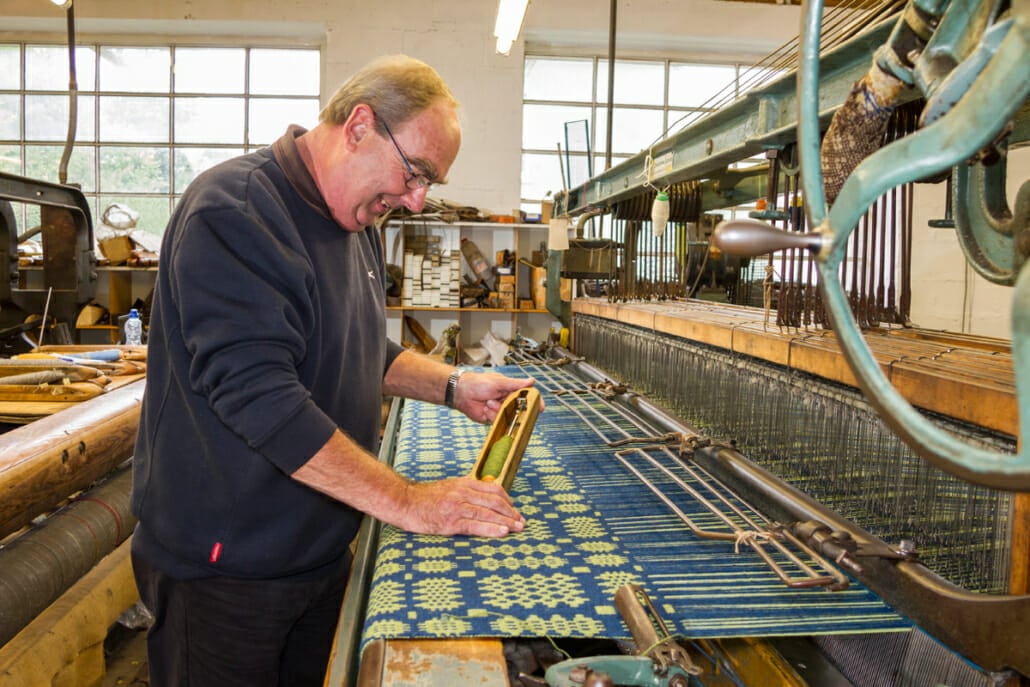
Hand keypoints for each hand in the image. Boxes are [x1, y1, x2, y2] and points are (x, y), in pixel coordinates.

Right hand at [399, 476, 525, 536]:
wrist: (404, 501)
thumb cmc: (425, 497)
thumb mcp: (448, 487)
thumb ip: (465, 490)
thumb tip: (483, 496)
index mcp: (464, 483)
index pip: (493, 489)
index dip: (507, 500)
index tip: (514, 509)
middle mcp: (463, 493)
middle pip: (494, 501)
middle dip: (511, 512)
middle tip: (521, 522)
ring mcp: (457, 507)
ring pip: (488, 513)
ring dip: (506, 522)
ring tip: (517, 528)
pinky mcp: (450, 522)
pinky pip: (475, 525)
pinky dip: (491, 528)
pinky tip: (502, 532)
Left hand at [454, 371, 537, 423]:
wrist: (461, 393)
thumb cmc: (478, 383)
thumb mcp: (498, 382)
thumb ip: (516, 384)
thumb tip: (532, 381)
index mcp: (510, 389)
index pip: (527, 396)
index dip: (535, 402)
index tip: (541, 408)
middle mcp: (507, 400)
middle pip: (519, 408)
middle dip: (512, 407)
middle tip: (505, 404)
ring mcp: (500, 410)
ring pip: (507, 415)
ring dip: (497, 409)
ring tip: (488, 401)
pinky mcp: (492, 418)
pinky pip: (497, 420)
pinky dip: (491, 415)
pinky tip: (485, 408)